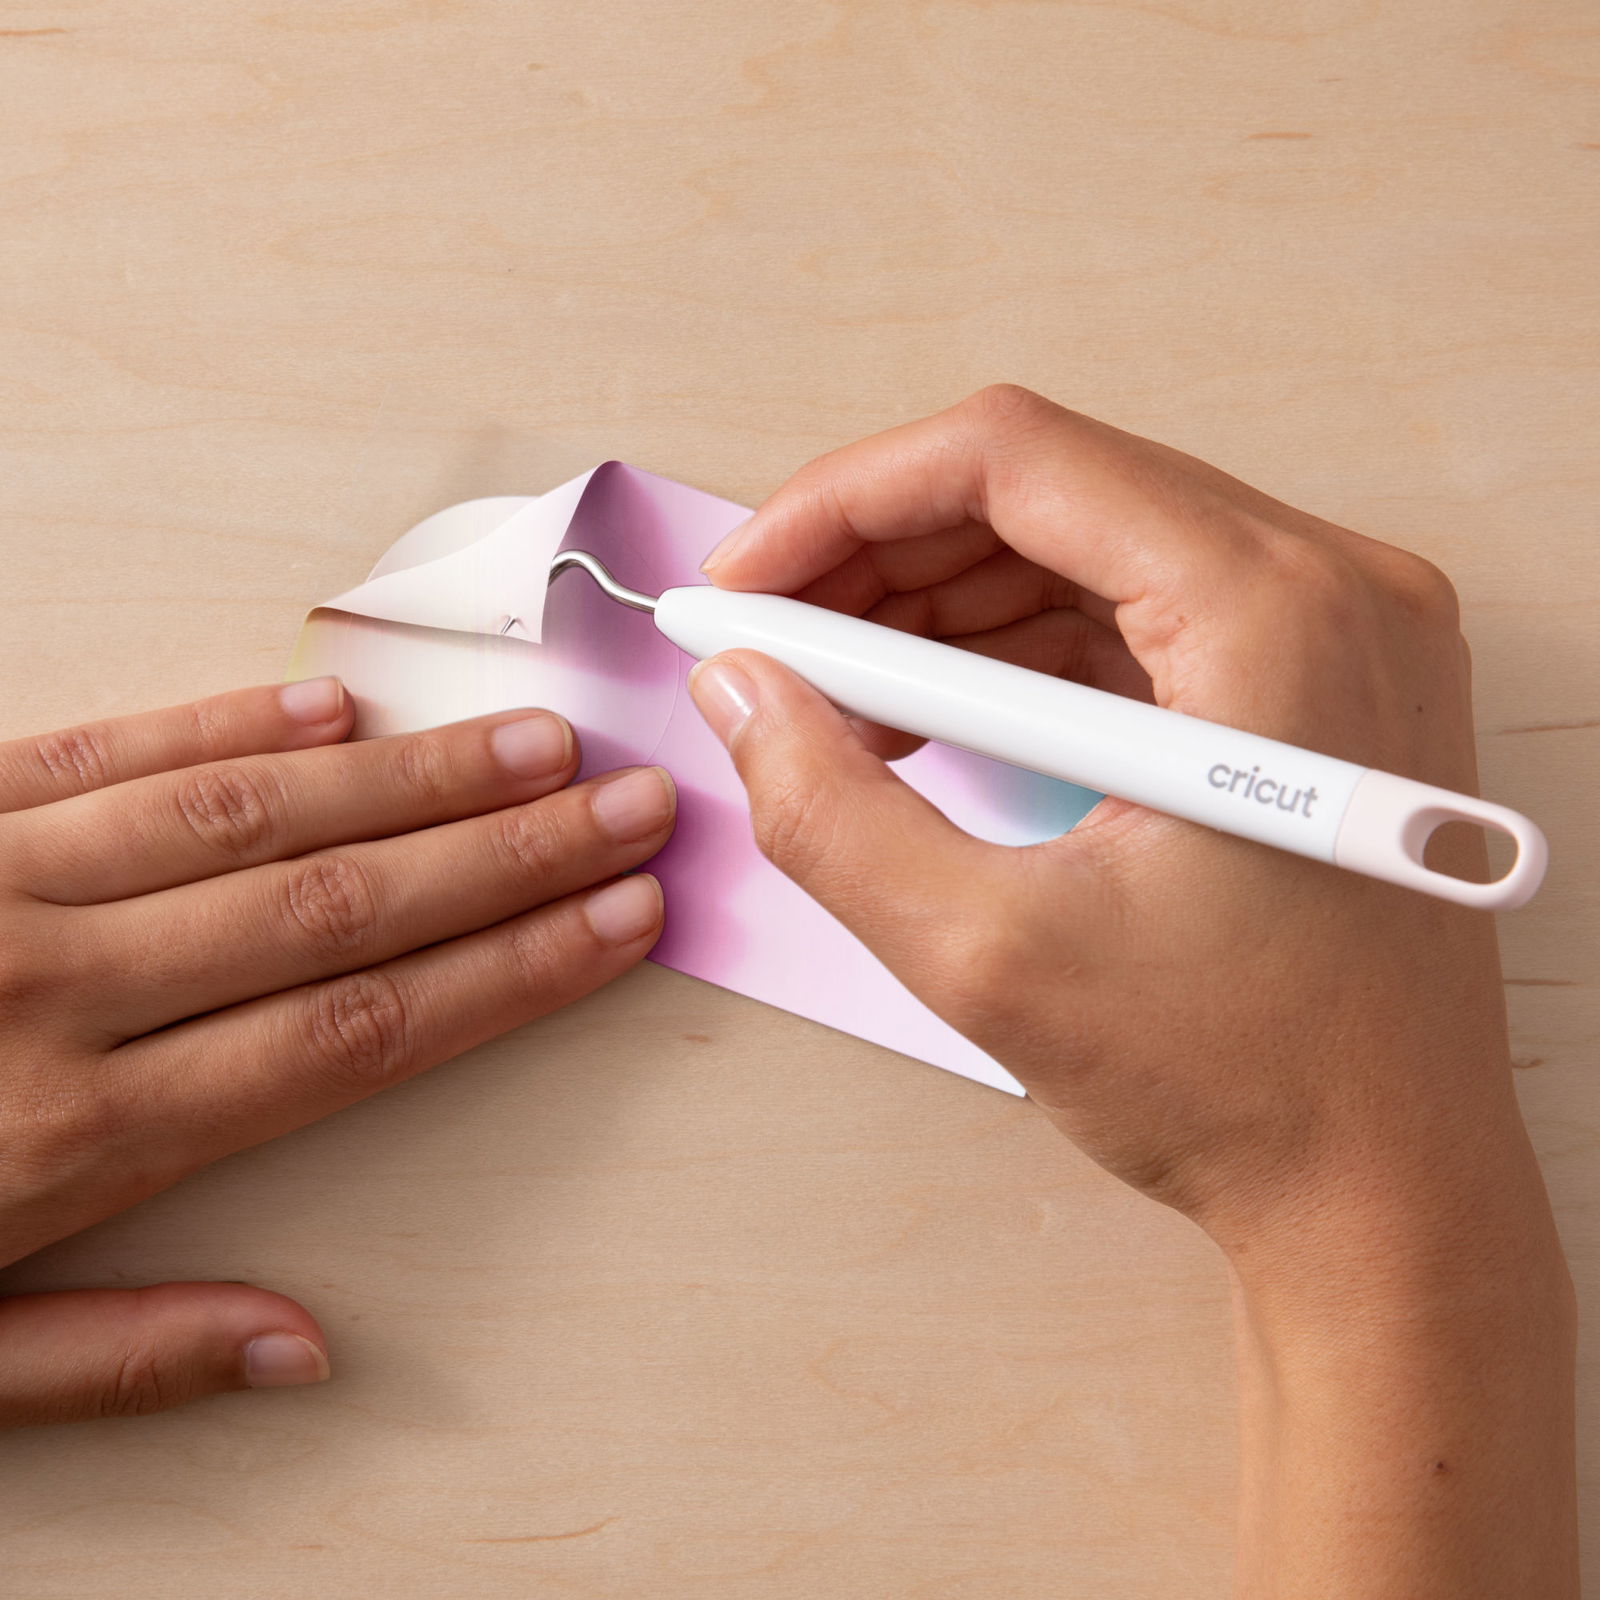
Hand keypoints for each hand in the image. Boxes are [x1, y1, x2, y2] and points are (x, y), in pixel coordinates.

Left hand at [0, 679, 672, 1424]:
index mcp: (72, 1138)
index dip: (510, 971)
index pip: (356, 1028)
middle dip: (509, 853)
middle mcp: (53, 991)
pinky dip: (220, 724)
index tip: (617, 923)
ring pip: (244, 814)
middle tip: (629, 803)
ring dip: (407, 778)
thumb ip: (124, 1355)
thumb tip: (312, 1347)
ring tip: (530, 745)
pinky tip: (326, 711)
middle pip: (337, 903)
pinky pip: (97, 753)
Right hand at [689, 387, 1575, 1595]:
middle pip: (1048, 490)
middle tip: (768, 639)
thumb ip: (828, 811)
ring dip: (938, 606)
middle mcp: (1328, 586)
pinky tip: (925, 716)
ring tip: (830, 696)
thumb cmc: (1242, 1085)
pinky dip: (1014, 653)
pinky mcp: (1308, 689)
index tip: (746, 579)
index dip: (848, 501)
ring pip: (1081, 548)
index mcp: (1276, 613)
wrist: (1384, 1196)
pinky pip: (1128, 618)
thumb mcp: (989, 955)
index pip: (1018, 459)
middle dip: (880, 557)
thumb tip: (738, 690)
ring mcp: (1331, 633)